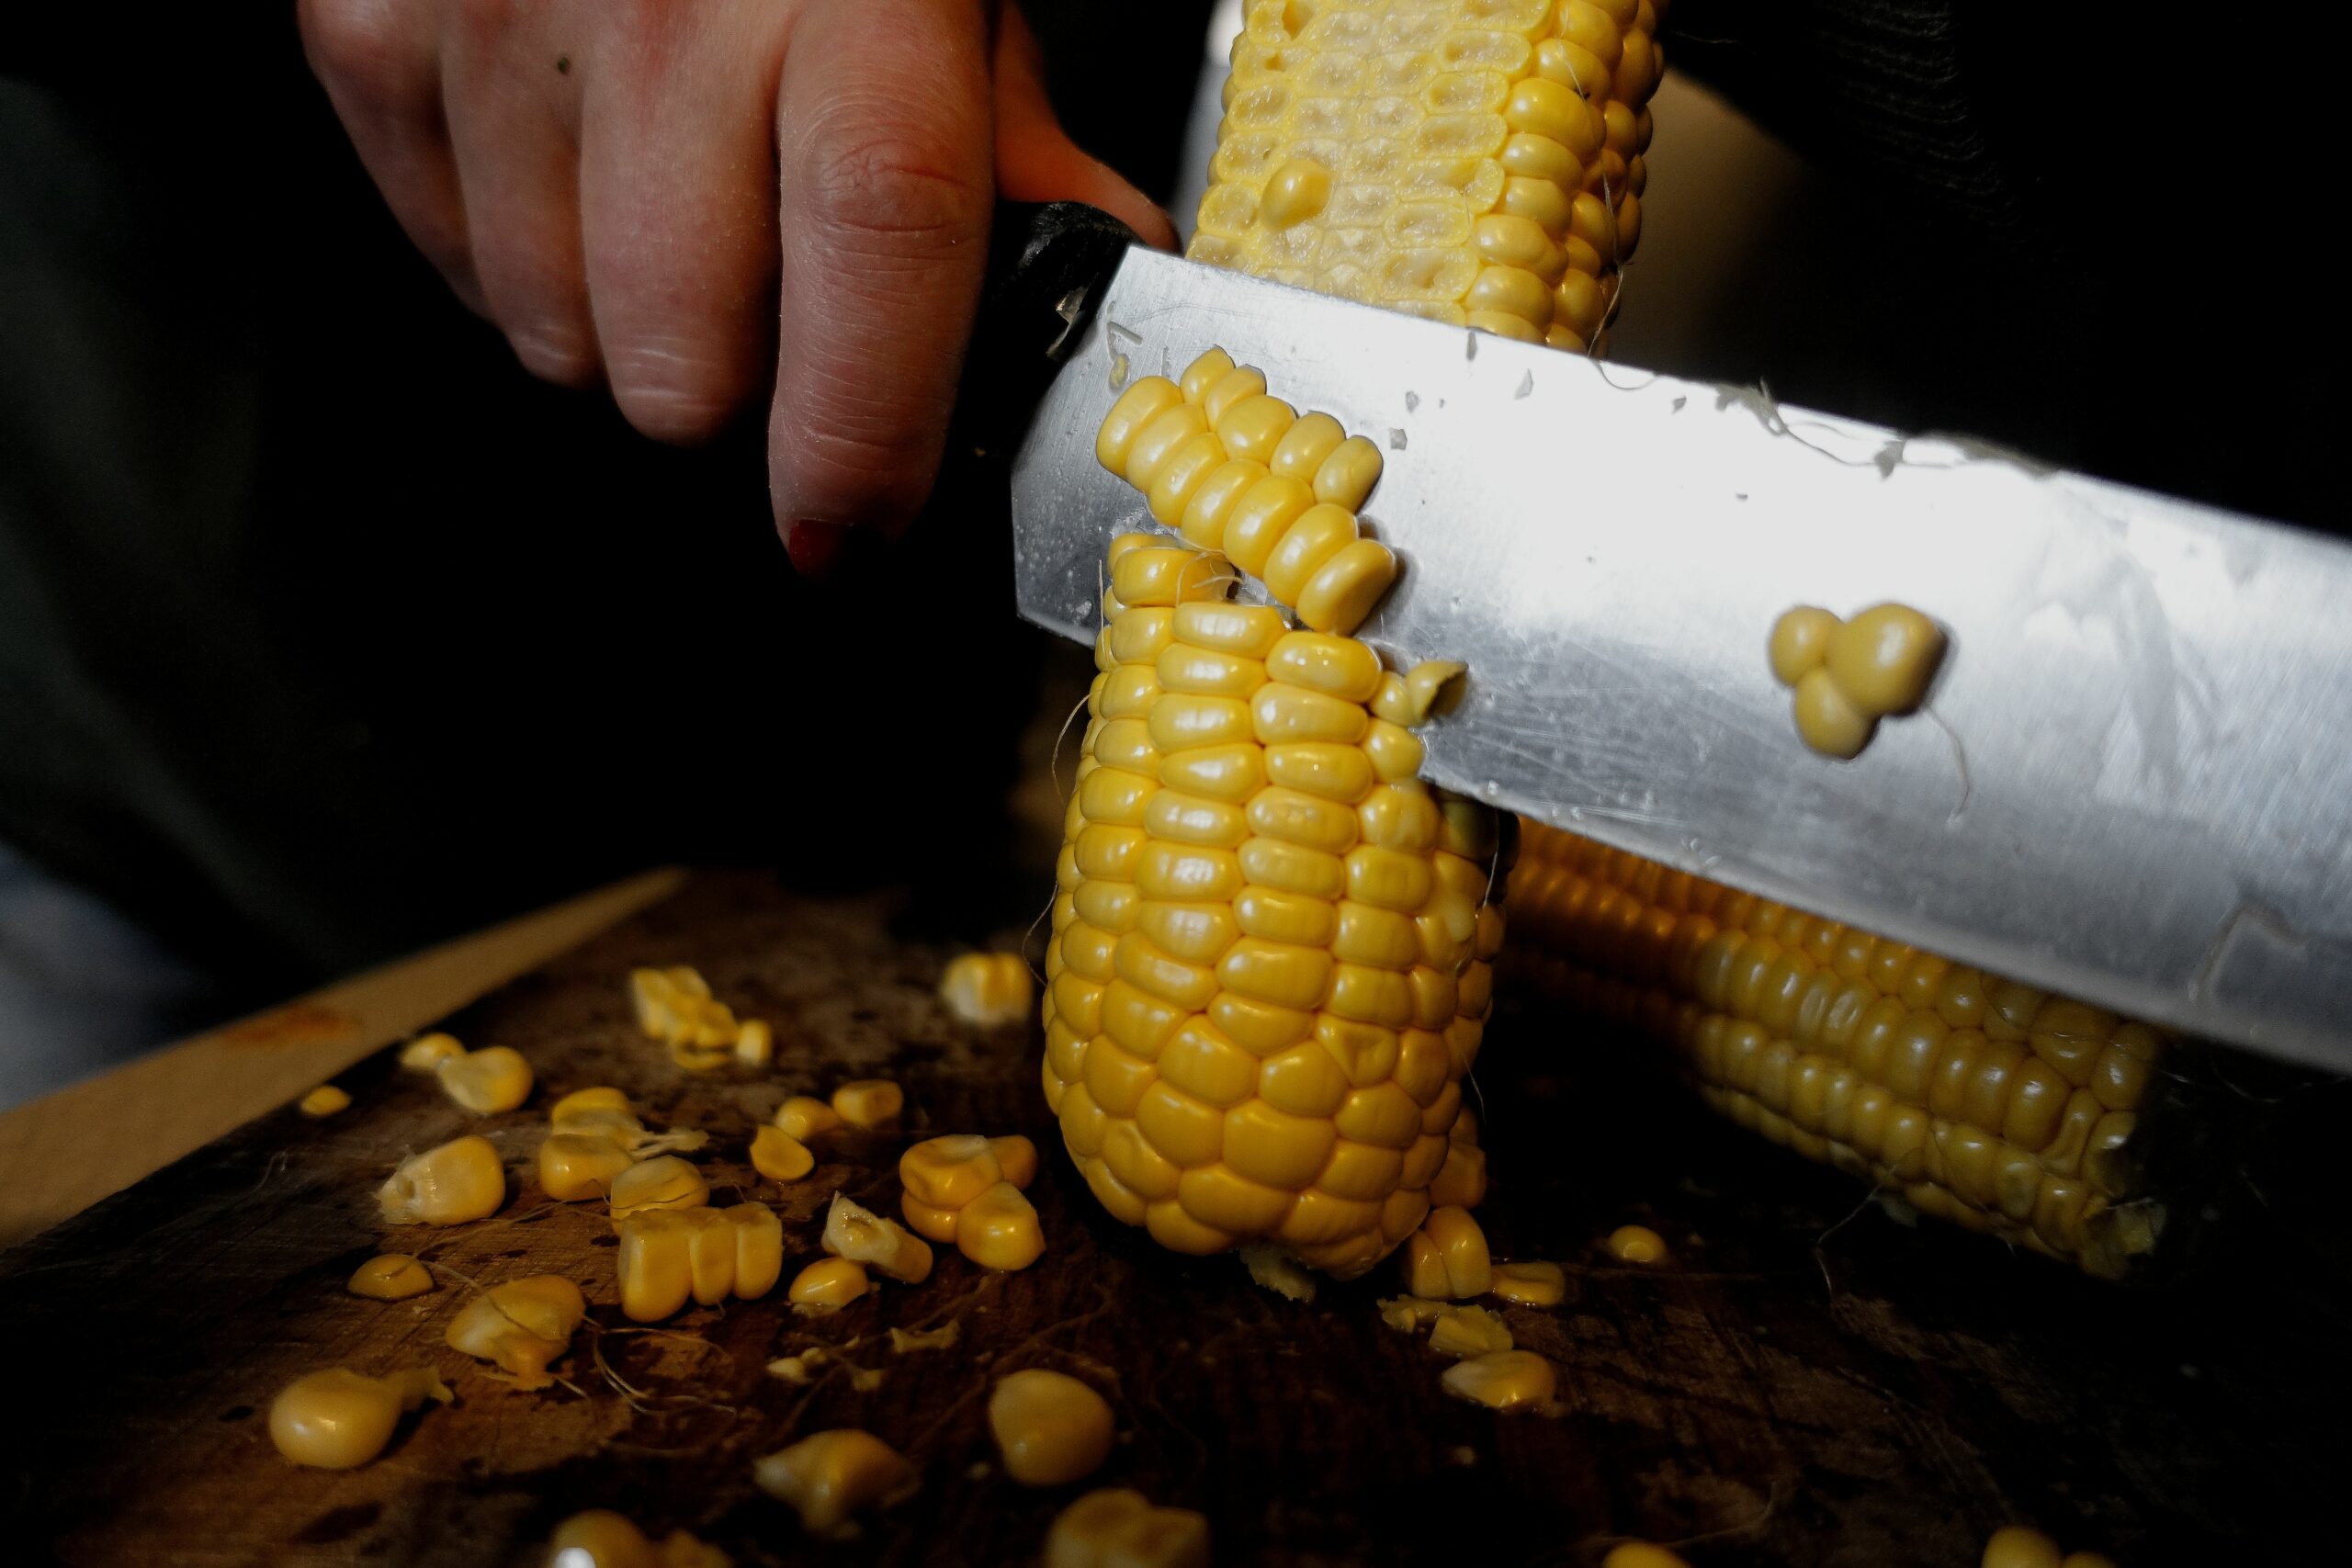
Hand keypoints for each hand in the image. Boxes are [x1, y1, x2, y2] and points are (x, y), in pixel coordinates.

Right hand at [298, 0, 1174, 573]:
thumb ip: (1013, 139)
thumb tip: (1104, 279)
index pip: (875, 246)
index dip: (861, 435)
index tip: (850, 537)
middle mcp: (663, 7)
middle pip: (682, 370)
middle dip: (738, 394)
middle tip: (769, 313)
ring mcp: (492, 20)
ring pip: (555, 340)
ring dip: (625, 327)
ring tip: (670, 209)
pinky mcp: (366, 29)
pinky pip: (448, 265)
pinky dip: (516, 255)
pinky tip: (573, 166)